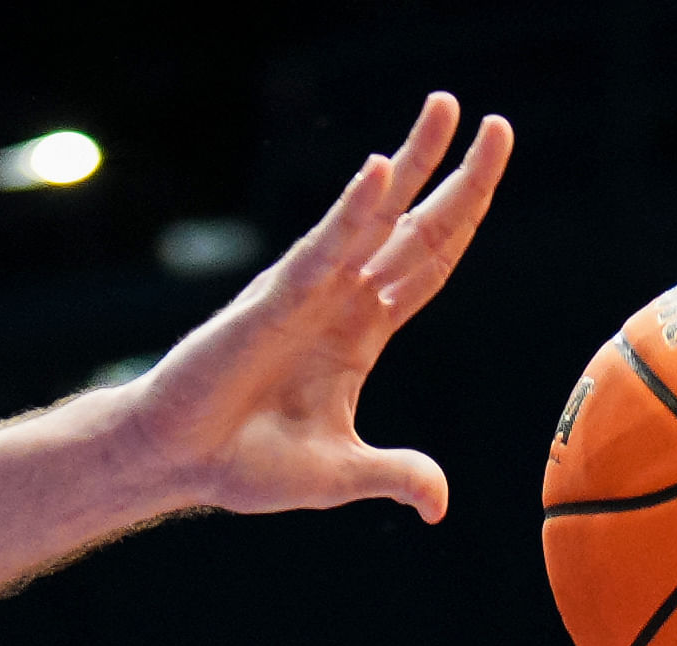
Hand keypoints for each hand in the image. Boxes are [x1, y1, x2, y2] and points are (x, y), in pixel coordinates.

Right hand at [121, 94, 511, 522]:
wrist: (180, 463)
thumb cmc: (245, 462)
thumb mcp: (340, 473)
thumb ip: (395, 474)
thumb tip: (440, 506)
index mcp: (362, 332)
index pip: (429, 263)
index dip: (465, 217)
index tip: (492, 170)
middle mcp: (341, 299)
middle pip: (415, 226)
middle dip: (458, 174)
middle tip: (496, 122)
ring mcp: (310, 292)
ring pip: (373, 217)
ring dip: (412, 161)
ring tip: (447, 108)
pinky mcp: (274, 300)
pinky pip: (323, 249)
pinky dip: (352, 211)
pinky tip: (380, 173)